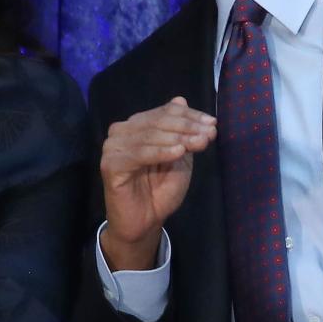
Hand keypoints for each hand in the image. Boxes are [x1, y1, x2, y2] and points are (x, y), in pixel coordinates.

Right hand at [99, 97, 215, 270]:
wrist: (144, 222)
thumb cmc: (161, 190)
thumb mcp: (179, 157)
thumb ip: (180, 131)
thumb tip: (181, 99)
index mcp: (137, 125)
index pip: (164, 112)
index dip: (190, 116)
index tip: (212, 124)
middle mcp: (122, 131)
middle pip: (158, 121)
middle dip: (187, 127)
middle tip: (209, 135)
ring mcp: (113, 147)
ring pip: (149, 135)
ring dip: (178, 138)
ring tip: (199, 144)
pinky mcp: (110, 164)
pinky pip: (139, 154)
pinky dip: (160, 152)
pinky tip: (178, 152)